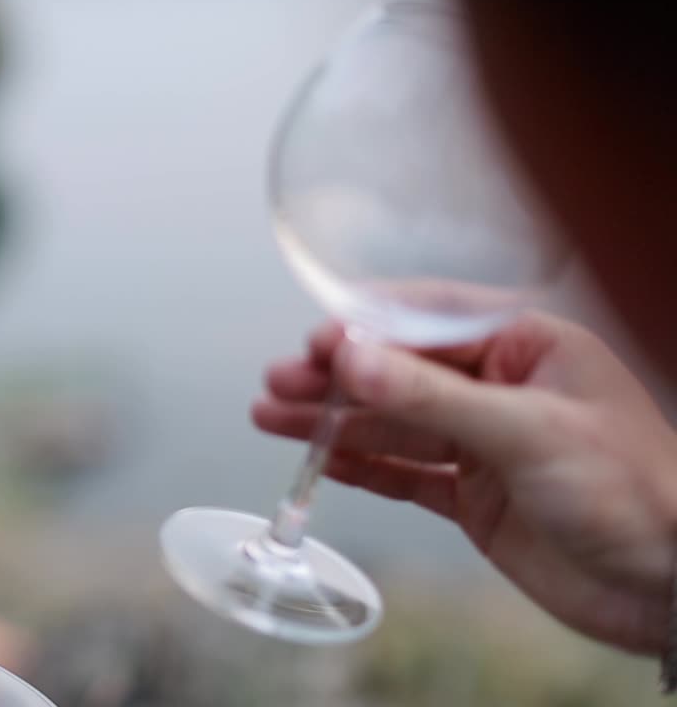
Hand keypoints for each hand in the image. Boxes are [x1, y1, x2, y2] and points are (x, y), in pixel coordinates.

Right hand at [253, 313, 676, 653]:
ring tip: (272, 417)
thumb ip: (431, 396)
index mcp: (529, 346)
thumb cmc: (633, 490)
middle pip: (399, 373)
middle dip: (337, 379)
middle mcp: (501, 388)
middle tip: (279, 382)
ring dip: (333, 422)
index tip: (317, 344)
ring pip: (392, 424)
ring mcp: (484, 444)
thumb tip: (352, 361)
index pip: (430, 323)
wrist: (669, 586)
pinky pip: (403, 473)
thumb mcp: (526, 431)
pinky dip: (360, 467)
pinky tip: (319, 459)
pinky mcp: (474, 497)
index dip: (367, 331)